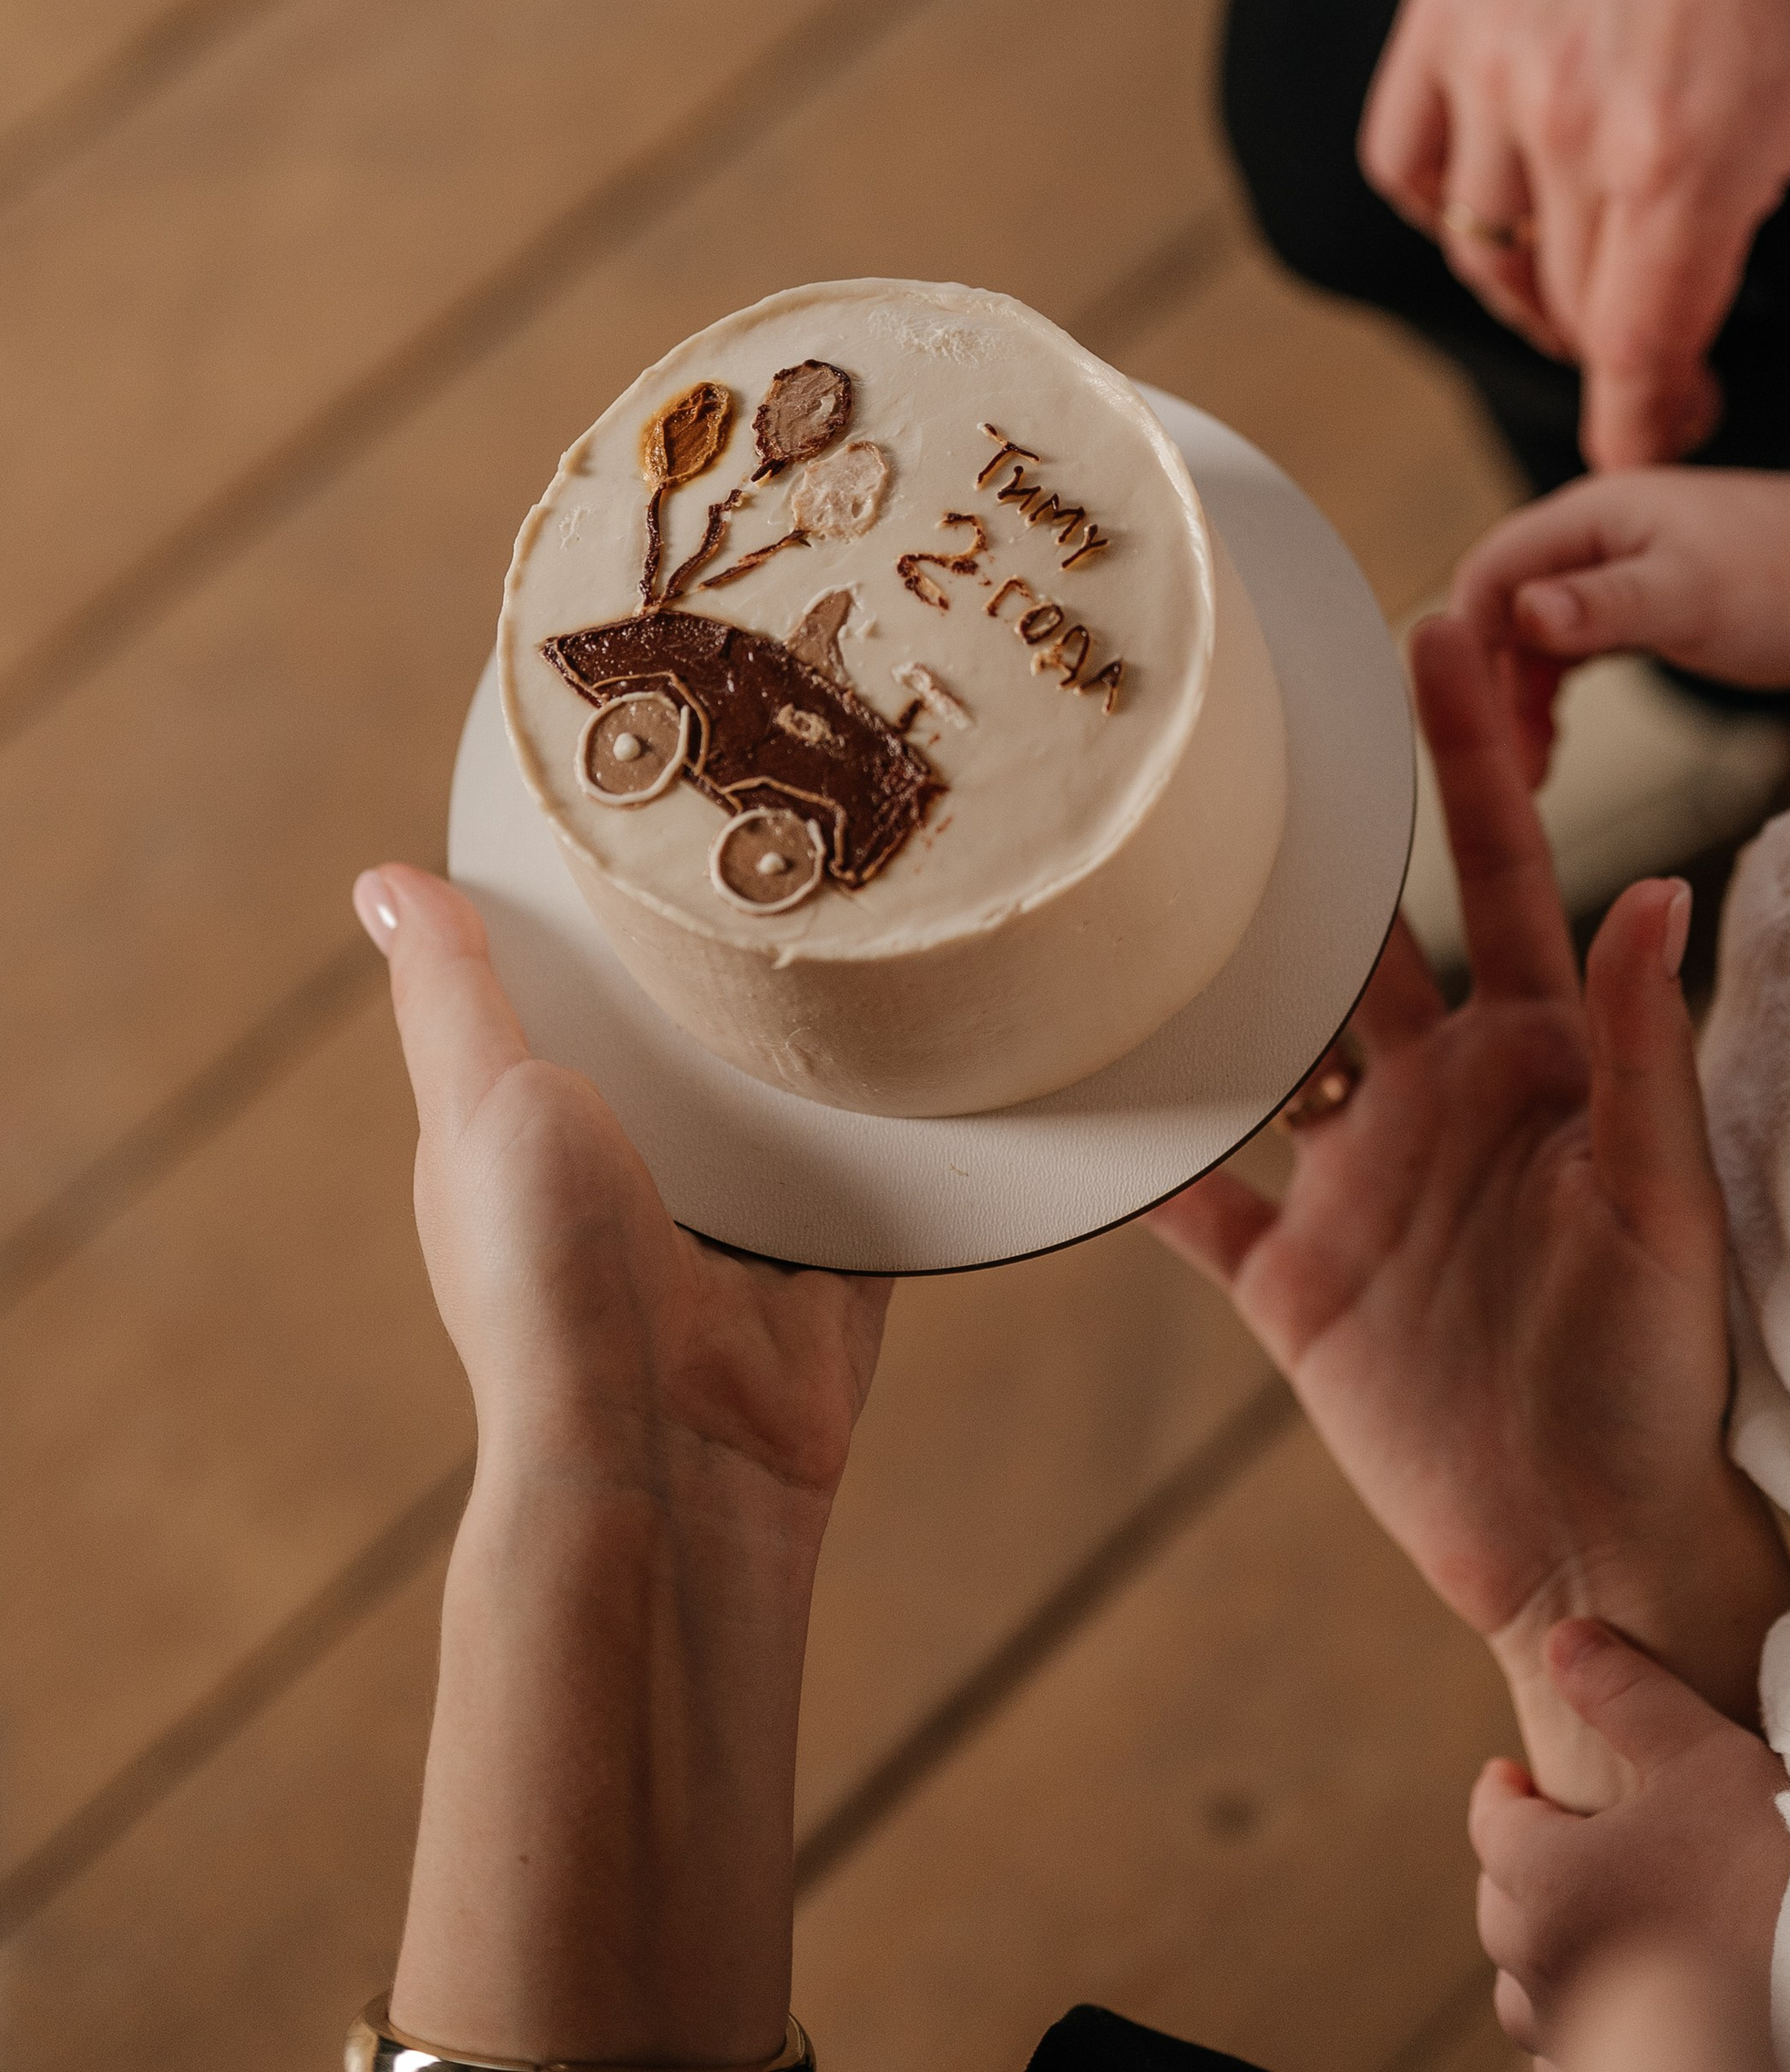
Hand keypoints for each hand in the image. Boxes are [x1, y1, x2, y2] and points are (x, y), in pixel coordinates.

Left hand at [358, 865, 889, 2064]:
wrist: (677, 1452)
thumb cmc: (547, 1280)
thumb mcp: (485, 1104)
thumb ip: (452, 996)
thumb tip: (383, 878)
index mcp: (536, 1128)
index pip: (569, 987)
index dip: (608, 904)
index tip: (672, 791)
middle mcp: (640, 1165)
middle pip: (695, 1031)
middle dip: (744, 955)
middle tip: (814, 829)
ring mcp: (742, 1215)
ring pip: (796, 1092)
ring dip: (832, 1032)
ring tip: (893, 903)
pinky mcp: (837, 1255)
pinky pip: (885, 1167)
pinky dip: (912, 1116)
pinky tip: (951, 1031)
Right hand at [1148, 624, 1789, 1809]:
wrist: (1594, 1545)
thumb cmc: (1664, 1375)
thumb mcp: (1664, 1207)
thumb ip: (1647, 1054)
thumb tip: (1661, 890)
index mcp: (1539, 1059)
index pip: (1498, 870)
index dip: (1470, 756)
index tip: (1443, 632)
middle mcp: (1438, 1096)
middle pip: (1364, 922)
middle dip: (1318, 809)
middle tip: (1256, 691)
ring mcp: (1357, 1181)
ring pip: (1264, 1040)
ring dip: (1206, 960)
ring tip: (1127, 855)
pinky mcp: (1296, 1281)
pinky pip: (1198, 1204)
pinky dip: (1136, 1158)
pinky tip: (1064, 1093)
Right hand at [1360, 0, 1789, 467]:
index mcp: (1684, 147)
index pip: (1629, 354)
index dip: (1646, 419)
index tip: (1664, 431)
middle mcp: (1560, 107)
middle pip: (1557, 302)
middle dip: (1616, 342)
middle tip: (1671, 333)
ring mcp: (1486, 40)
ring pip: (1475, 235)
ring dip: (1534, 272)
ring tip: (1602, 251)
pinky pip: (1404, 145)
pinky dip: (1447, 190)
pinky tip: (1516, 173)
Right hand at [1452, 468, 1789, 779]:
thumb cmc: (1785, 575)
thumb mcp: (1691, 595)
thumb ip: (1604, 605)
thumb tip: (1525, 613)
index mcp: (1586, 519)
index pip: (1489, 576)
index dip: (1466, 644)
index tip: (1459, 715)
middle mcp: (1584, 540)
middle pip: (1498, 612)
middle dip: (1487, 686)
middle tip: (1498, 762)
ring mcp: (1603, 575)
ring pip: (1525, 640)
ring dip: (1516, 702)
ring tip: (1528, 771)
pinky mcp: (1626, 610)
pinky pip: (1560, 654)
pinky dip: (1547, 700)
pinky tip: (1549, 748)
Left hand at [1472, 1621, 1789, 2063]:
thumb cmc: (1770, 1875)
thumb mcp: (1704, 1754)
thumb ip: (1625, 1692)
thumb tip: (1564, 1637)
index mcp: (1550, 1883)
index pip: (1493, 1826)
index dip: (1501, 1792)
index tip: (1510, 1774)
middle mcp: (1548, 1965)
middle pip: (1501, 1907)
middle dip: (1518, 1864)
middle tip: (1551, 1835)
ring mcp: (1583, 2027)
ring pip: (1525, 1988)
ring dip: (1538, 1949)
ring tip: (1577, 1918)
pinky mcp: (1623, 2064)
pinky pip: (1569, 2042)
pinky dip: (1580, 2012)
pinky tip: (1623, 1994)